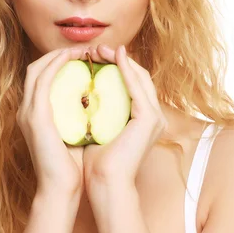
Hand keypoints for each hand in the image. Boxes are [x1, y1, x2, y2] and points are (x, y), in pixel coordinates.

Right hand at [16, 46, 87, 196]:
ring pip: (37, 69)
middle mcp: (26, 110)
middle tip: (84, 50)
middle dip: (58, 54)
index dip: (58, 63)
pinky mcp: (36, 117)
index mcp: (34, 115)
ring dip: (58, 55)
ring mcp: (28, 113)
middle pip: (35, 68)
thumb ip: (78, 118)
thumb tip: (96, 104)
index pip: (41, 78)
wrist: (61, 189)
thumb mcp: (74, 135)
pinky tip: (73, 59)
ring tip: (81, 50)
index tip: (83, 58)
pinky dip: (57, 65)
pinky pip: (43, 81)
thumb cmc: (72, 167)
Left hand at [83, 43, 167, 188]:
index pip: (131, 85)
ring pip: (139, 77)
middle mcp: (153, 117)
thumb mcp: (95, 131)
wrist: (105, 184)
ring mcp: (155, 117)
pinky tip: (112, 57)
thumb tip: (78, 95)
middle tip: (95, 49)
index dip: (114, 68)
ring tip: (100, 49)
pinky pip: (136, 87)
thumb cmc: (96, 164)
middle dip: (117, 59)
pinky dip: (125, 69)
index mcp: (142, 120)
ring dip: (120, 60)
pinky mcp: (149, 119)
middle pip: (138, 77)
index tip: (92, 57)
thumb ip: (94, 113)